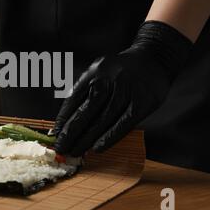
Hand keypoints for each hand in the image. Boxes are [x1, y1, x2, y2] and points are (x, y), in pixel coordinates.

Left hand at [53, 21, 192, 155]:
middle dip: (71, 132)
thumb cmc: (121, 71)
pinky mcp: (142, 102)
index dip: (63, 118)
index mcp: (94, 71)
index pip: (74, 98)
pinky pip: (123, 124)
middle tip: (61, 148)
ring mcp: (126, 90)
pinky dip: (109, 137)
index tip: (55, 134)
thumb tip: (67, 122)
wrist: (154, 58)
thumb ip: (86, 92)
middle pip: (86, 111)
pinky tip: (97, 148)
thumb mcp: (100, 72)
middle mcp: (108, 79)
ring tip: (76, 151)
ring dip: (87, 138)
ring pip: (103, 119)